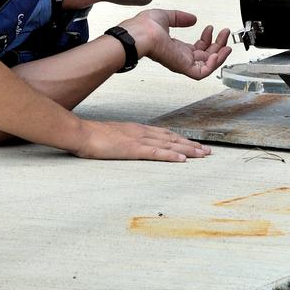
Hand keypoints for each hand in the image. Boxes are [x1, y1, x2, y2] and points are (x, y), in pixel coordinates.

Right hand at [73, 120, 211, 161]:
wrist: (82, 132)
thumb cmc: (93, 136)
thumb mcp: (112, 136)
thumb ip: (123, 140)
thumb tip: (128, 145)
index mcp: (137, 129)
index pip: (164, 134)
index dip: (181, 139)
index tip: (193, 144)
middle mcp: (142, 132)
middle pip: (172, 138)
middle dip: (191, 145)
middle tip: (207, 151)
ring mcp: (139, 140)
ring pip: (169, 144)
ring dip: (188, 150)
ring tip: (202, 155)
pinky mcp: (134, 149)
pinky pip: (157, 153)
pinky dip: (171, 156)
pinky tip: (182, 159)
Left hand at [123, 9, 232, 79]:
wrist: (140, 34)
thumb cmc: (145, 27)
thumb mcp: (166, 17)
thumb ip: (180, 18)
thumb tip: (193, 19)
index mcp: (175, 47)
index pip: (197, 48)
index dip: (207, 38)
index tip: (210, 28)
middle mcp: (180, 57)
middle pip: (205, 56)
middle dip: (218, 45)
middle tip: (225, 33)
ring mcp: (182, 63)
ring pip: (207, 65)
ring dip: (220, 55)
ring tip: (227, 44)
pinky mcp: (183, 67)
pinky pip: (203, 72)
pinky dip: (213, 64)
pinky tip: (219, 53)